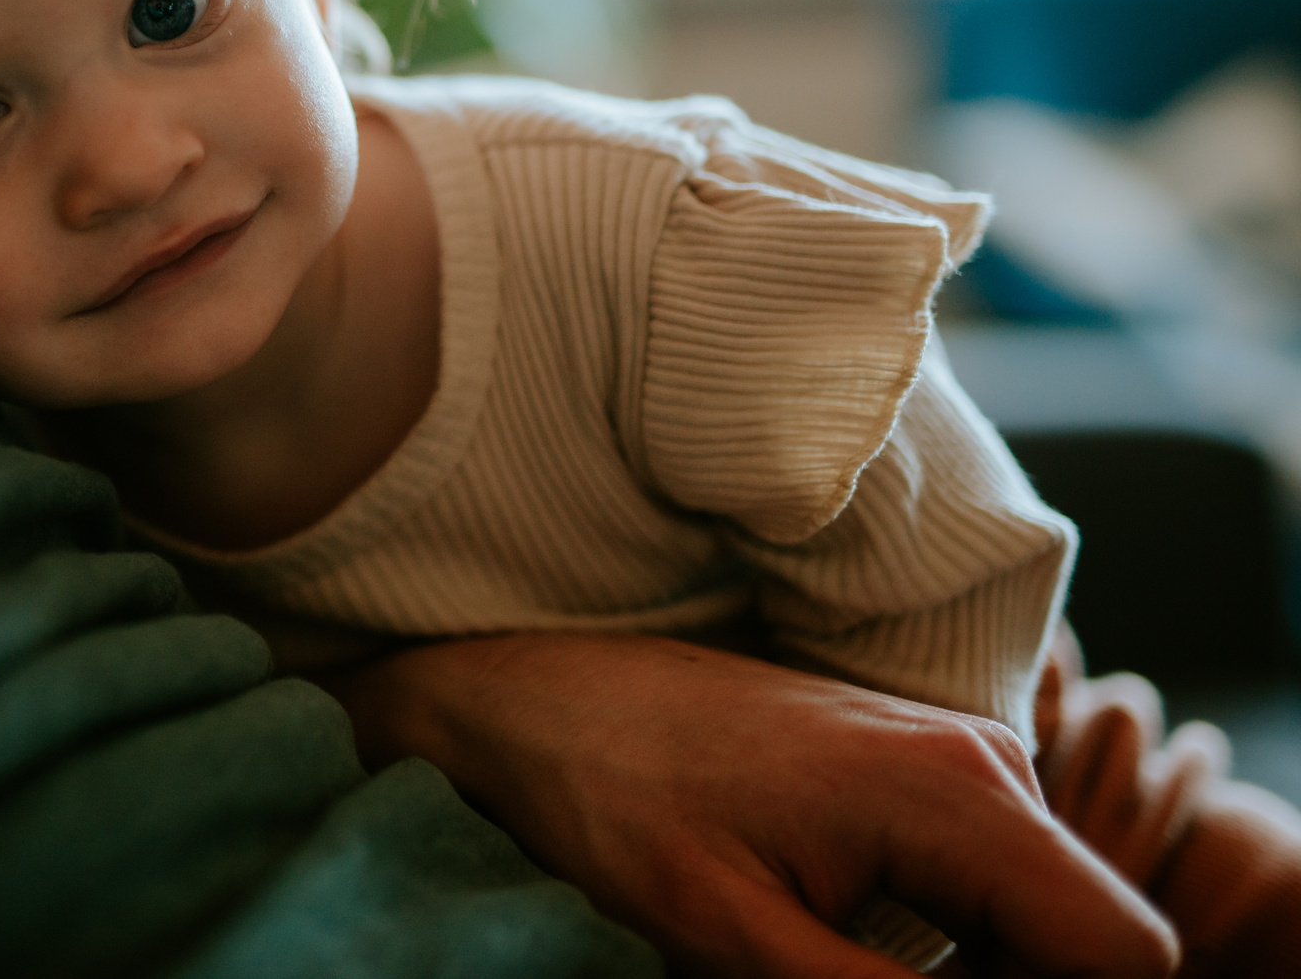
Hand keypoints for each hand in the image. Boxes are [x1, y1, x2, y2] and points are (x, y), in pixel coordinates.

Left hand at [319, 632, 1178, 978]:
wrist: (524, 695)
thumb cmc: (607, 798)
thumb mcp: (734, 942)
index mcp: (957, 797)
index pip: (1123, 953)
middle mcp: (980, 762)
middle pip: (1087, 941)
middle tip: (844, 974)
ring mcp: (953, 762)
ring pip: (1038, 922)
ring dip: (969, 973)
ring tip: (823, 959)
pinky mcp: (917, 776)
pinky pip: (987, 889)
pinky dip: (942, 942)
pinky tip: (832, 938)